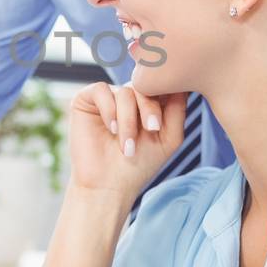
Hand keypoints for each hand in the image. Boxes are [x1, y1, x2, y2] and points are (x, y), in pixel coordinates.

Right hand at [67, 79, 186, 199]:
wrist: (108, 186)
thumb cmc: (140, 165)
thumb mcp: (170, 136)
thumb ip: (178, 108)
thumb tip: (180, 81)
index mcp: (147, 103)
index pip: (160, 84)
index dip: (166, 94)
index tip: (164, 120)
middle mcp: (128, 97)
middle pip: (145, 85)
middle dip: (150, 108)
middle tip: (152, 129)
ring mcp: (107, 97)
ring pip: (125, 91)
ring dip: (129, 119)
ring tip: (127, 145)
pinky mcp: (85, 100)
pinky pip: (101, 89)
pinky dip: (109, 110)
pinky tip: (111, 130)